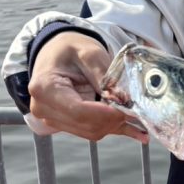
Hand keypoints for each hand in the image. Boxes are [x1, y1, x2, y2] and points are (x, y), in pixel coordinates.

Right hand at [28, 32, 147, 142]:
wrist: (55, 52)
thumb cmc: (69, 48)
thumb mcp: (89, 53)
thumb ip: (104, 76)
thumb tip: (123, 99)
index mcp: (44, 88)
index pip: (78, 110)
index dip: (106, 113)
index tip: (128, 108)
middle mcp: (44, 109)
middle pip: (86, 124)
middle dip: (114, 119)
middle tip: (137, 108)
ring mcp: (53, 119)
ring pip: (91, 131)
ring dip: (116, 124)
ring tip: (139, 115)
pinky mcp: (65, 124)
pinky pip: (93, 131)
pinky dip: (115, 129)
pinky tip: (139, 134)